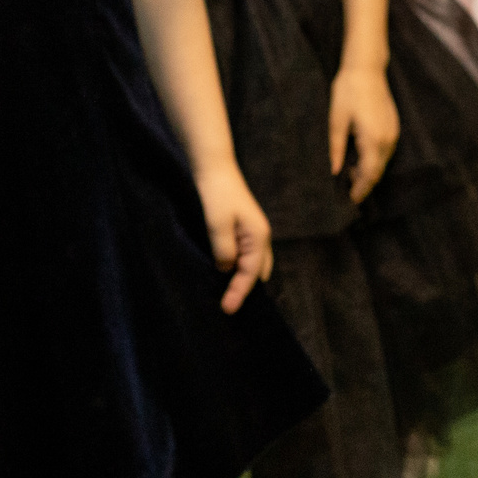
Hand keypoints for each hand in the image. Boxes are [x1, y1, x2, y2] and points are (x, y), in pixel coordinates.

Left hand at [191, 161, 273, 313]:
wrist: (216, 168)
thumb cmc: (218, 194)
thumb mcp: (217, 224)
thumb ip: (224, 251)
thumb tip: (226, 269)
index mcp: (259, 238)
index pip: (251, 274)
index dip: (239, 293)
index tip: (227, 309)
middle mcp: (261, 237)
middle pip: (258, 273)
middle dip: (246, 290)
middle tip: (229, 307)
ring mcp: (254, 233)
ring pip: (254, 265)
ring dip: (243, 280)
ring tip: (228, 295)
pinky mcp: (244, 229)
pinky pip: (246, 255)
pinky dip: (239, 268)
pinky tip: (226, 273)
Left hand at [327, 64, 400, 202]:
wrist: (366, 68)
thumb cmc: (348, 91)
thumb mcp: (336, 120)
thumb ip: (336, 148)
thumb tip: (335, 171)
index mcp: (373, 140)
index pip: (369, 174)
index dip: (360, 189)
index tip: (351, 200)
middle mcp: (388, 140)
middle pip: (378, 171)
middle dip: (364, 183)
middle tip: (347, 189)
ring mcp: (393, 132)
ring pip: (383, 161)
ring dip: (369, 170)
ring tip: (350, 172)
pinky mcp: (393, 126)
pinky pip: (385, 150)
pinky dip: (374, 158)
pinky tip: (360, 155)